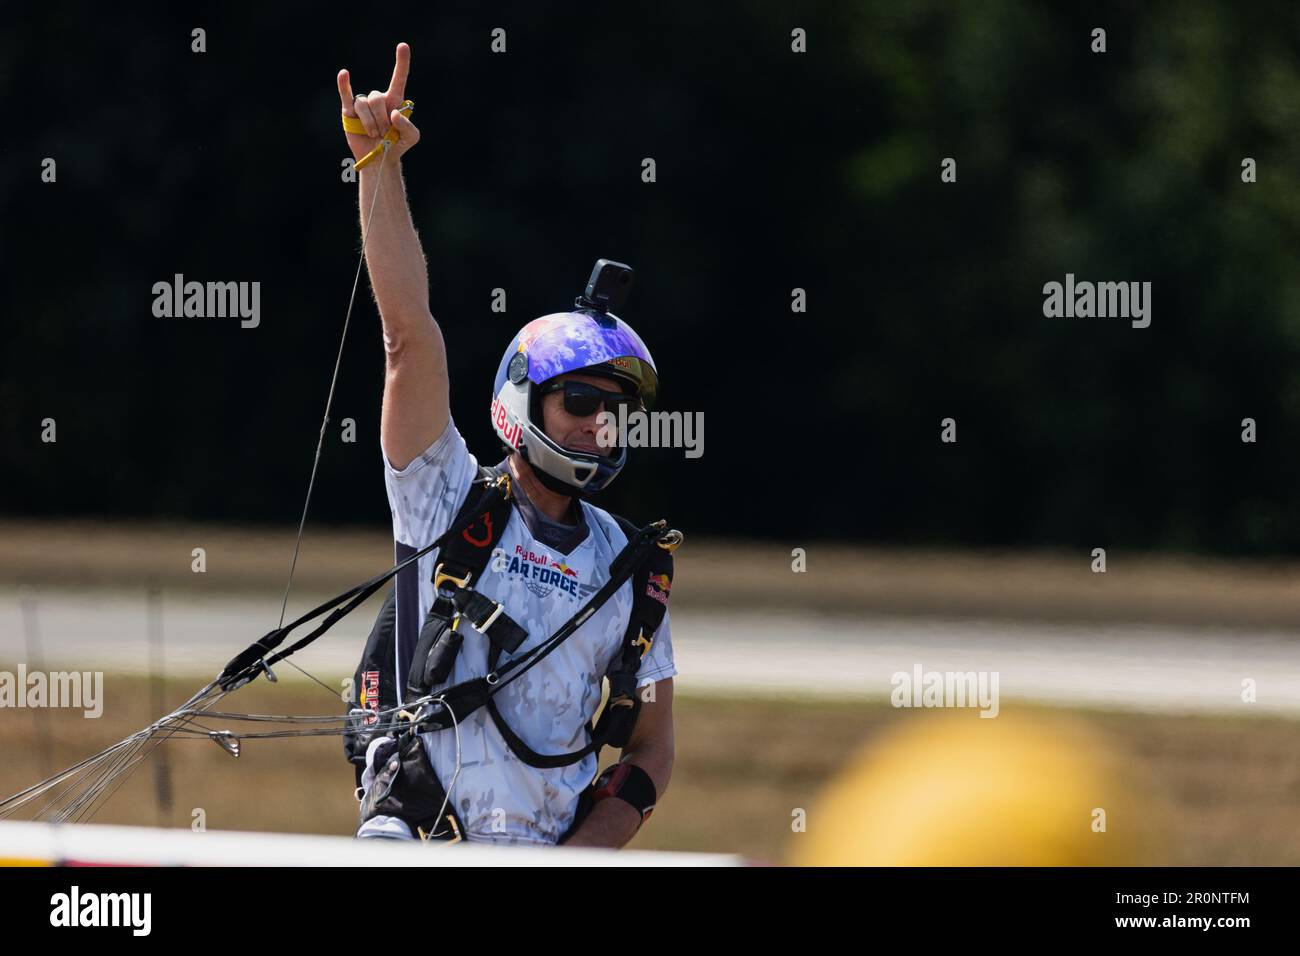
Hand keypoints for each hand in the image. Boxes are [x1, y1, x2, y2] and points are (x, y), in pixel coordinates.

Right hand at [338, 41, 419, 162]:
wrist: (380, 160)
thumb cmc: (396, 145)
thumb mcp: (411, 138)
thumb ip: (408, 125)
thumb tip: (393, 113)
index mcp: (395, 101)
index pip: (399, 78)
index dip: (401, 63)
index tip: (403, 46)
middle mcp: (378, 99)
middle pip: (377, 99)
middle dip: (382, 119)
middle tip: (385, 133)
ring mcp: (363, 105)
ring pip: (364, 105)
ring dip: (370, 122)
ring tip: (374, 134)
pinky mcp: (349, 112)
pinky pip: (346, 96)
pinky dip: (344, 85)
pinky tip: (344, 74)